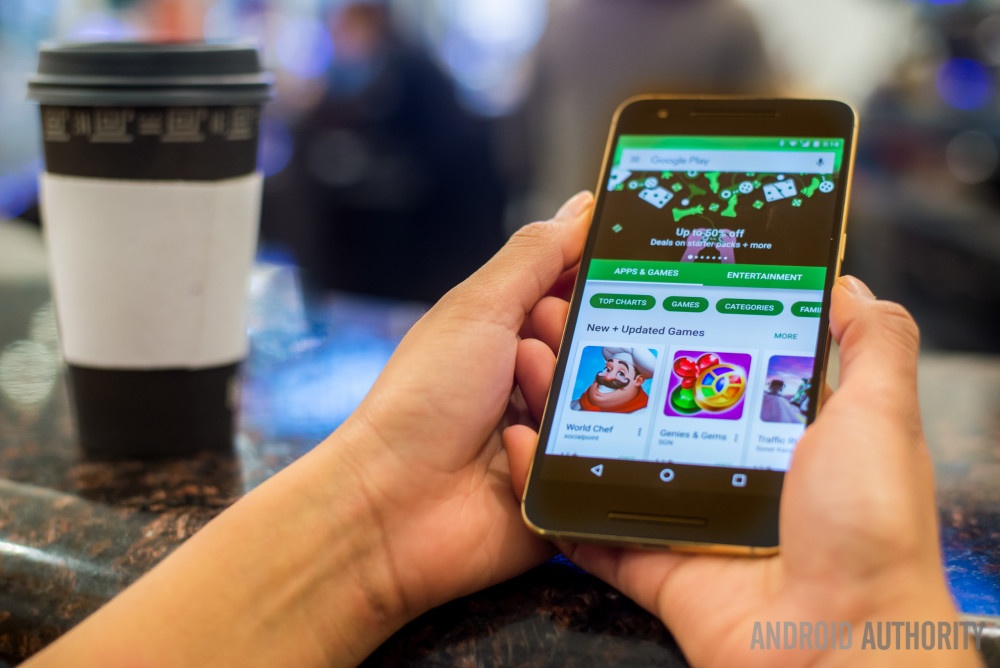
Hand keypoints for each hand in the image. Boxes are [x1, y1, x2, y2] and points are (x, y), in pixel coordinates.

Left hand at [329, 189, 593, 617]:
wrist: (392, 506)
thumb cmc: (422, 399)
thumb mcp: (478, 308)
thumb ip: (535, 255)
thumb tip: (582, 206)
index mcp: (516, 332)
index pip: (583, 292)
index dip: (597, 282)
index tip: (616, 275)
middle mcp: (540, 380)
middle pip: (606, 346)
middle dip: (570, 344)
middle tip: (530, 352)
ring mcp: (555, 435)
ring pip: (608, 402)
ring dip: (558, 398)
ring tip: (512, 409)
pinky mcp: (568, 486)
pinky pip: (600, 461)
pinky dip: (554, 453)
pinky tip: (511, 455)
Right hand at [505, 276, 979, 667]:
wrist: (837, 643)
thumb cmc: (868, 527)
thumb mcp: (880, 414)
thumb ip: (872, 344)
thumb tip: (847, 286)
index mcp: (782, 433)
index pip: (720, 362)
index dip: (678, 325)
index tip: (636, 287)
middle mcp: (734, 472)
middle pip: (654, 407)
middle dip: (611, 364)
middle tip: (568, 321)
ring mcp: (691, 519)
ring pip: (614, 461)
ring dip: (573, 419)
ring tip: (536, 368)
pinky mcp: (658, 566)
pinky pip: (593, 529)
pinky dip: (554, 497)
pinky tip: (527, 453)